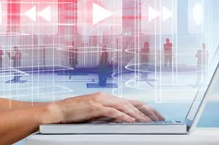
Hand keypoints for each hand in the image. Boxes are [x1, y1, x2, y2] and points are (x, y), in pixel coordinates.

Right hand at [46, 92, 163, 123]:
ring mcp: (100, 100)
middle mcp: (106, 96)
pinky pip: (113, 111)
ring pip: (125, 106)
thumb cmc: (74, 114)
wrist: (58, 111)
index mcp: (107, 98)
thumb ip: (108, 115)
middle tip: (160, 119)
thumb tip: (123, 121)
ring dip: (138, 115)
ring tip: (149, 122)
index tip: (157, 116)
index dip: (146, 108)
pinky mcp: (94, 107)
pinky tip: (131, 121)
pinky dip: (123, 116)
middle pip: (133, 102)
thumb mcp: (95, 114)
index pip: (132, 102)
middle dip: (148, 111)